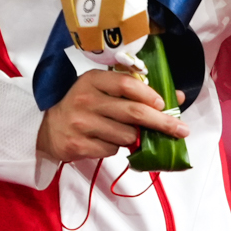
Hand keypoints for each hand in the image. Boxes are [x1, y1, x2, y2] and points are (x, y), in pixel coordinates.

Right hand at [36, 68, 186, 162]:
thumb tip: (176, 97)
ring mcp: (80, 124)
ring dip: (133, 137)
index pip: (126, 84)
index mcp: (93, 80)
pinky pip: (111, 150)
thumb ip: (136, 91)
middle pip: (133, 112)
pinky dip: (115, 147)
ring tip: (124, 132)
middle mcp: (86, 100)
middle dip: (161, 122)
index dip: (149, 94)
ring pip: (125, 135)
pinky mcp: (78, 145)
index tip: (164, 104)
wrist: (49, 128)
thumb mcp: (103, 90)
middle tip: (181, 129)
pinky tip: (105, 140)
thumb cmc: (84, 106)